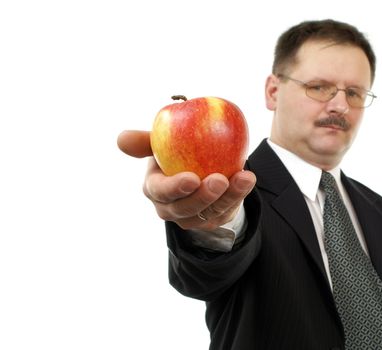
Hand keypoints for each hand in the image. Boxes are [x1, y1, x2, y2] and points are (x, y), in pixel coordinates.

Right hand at [117, 130, 255, 229]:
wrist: (196, 169)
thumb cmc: (173, 154)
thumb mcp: (159, 145)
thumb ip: (144, 141)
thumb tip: (122, 139)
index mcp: (154, 189)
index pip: (160, 192)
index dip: (174, 188)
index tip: (191, 178)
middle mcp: (170, 208)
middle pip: (186, 208)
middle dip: (204, 197)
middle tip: (220, 179)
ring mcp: (193, 217)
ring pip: (210, 212)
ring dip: (229, 196)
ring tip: (244, 177)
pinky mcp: (212, 219)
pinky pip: (227, 210)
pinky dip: (239, 195)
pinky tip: (247, 180)